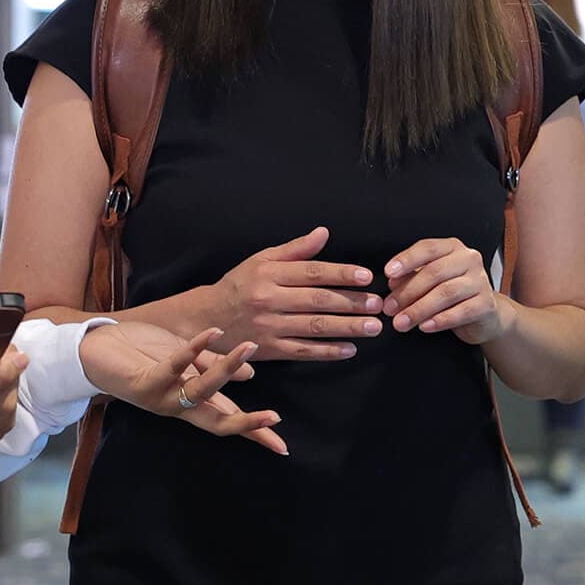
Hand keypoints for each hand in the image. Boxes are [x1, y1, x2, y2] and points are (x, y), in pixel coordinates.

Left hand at [80, 322, 286, 454]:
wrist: (92, 349)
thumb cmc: (138, 352)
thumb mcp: (182, 358)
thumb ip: (213, 367)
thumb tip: (251, 378)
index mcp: (188, 402)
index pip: (227, 418)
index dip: (254, 431)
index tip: (281, 445)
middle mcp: (176, 406)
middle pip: (217, 421)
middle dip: (246, 423)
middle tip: (274, 419)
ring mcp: (161, 396)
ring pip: (202, 390)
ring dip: (228, 369)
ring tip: (250, 347)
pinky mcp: (144, 381)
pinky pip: (175, 366)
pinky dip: (196, 349)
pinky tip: (215, 333)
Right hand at [210, 226, 384, 360]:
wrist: (206, 319)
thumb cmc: (238, 285)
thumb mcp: (260, 259)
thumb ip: (294, 249)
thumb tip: (324, 233)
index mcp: (269, 273)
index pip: (312, 272)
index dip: (341, 273)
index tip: (367, 276)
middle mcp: (269, 299)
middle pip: (317, 300)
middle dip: (351, 302)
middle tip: (378, 304)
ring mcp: (269, 326)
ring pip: (314, 327)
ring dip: (347, 327)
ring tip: (373, 327)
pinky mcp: (269, 350)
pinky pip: (303, 351)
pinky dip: (327, 351)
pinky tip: (349, 349)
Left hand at [382, 238, 516, 345]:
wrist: (484, 313)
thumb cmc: (452, 293)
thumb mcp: (430, 281)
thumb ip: (411, 278)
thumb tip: (392, 282)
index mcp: (452, 248)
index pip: (428, 248)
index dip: (407, 260)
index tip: (388, 273)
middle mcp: (469, 259)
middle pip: (434, 272)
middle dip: (408, 292)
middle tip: (389, 308)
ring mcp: (480, 281)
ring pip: (446, 293)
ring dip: (419, 309)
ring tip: (401, 322)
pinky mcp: (487, 304)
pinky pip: (461, 312)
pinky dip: (440, 320)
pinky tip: (424, 327)